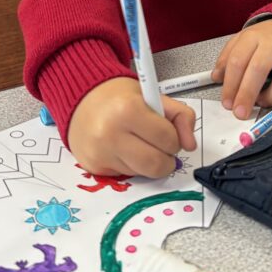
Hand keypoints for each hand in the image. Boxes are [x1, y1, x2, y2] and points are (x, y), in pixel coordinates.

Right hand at [68, 77, 196, 177]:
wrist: (81, 101)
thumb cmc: (120, 98)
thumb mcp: (153, 96)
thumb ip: (180, 116)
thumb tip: (191, 145)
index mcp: (128, 110)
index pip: (168, 139)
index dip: (174, 137)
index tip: (167, 132)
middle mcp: (111, 134)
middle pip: (156, 165)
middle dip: (167, 159)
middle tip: (161, 147)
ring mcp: (100, 153)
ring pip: (143, 173)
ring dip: (149, 162)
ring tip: (139, 143)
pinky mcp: (94, 167)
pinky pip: (126, 176)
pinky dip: (131, 165)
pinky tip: (123, 149)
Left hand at [213, 18, 271, 118]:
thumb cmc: (265, 39)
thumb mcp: (242, 41)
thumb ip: (227, 58)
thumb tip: (215, 77)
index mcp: (253, 37)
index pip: (238, 61)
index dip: (230, 84)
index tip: (227, 103)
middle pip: (259, 68)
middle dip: (247, 94)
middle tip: (240, 112)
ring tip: (263, 102)